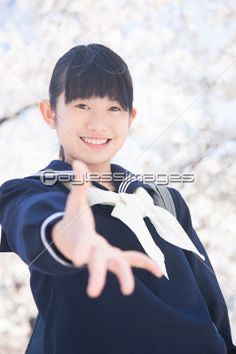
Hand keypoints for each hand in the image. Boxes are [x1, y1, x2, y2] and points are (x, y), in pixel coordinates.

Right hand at [52, 160, 162, 297]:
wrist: (68, 240)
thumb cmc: (72, 220)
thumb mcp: (74, 201)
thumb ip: (79, 183)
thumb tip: (78, 162)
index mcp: (83, 236)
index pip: (82, 244)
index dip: (81, 250)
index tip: (79, 261)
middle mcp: (94, 250)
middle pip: (96, 263)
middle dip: (96, 275)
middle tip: (93, 292)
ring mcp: (105, 256)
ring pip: (115, 266)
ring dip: (124, 275)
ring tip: (129, 289)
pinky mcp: (114, 258)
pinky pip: (130, 261)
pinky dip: (144, 264)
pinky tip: (159, 271)